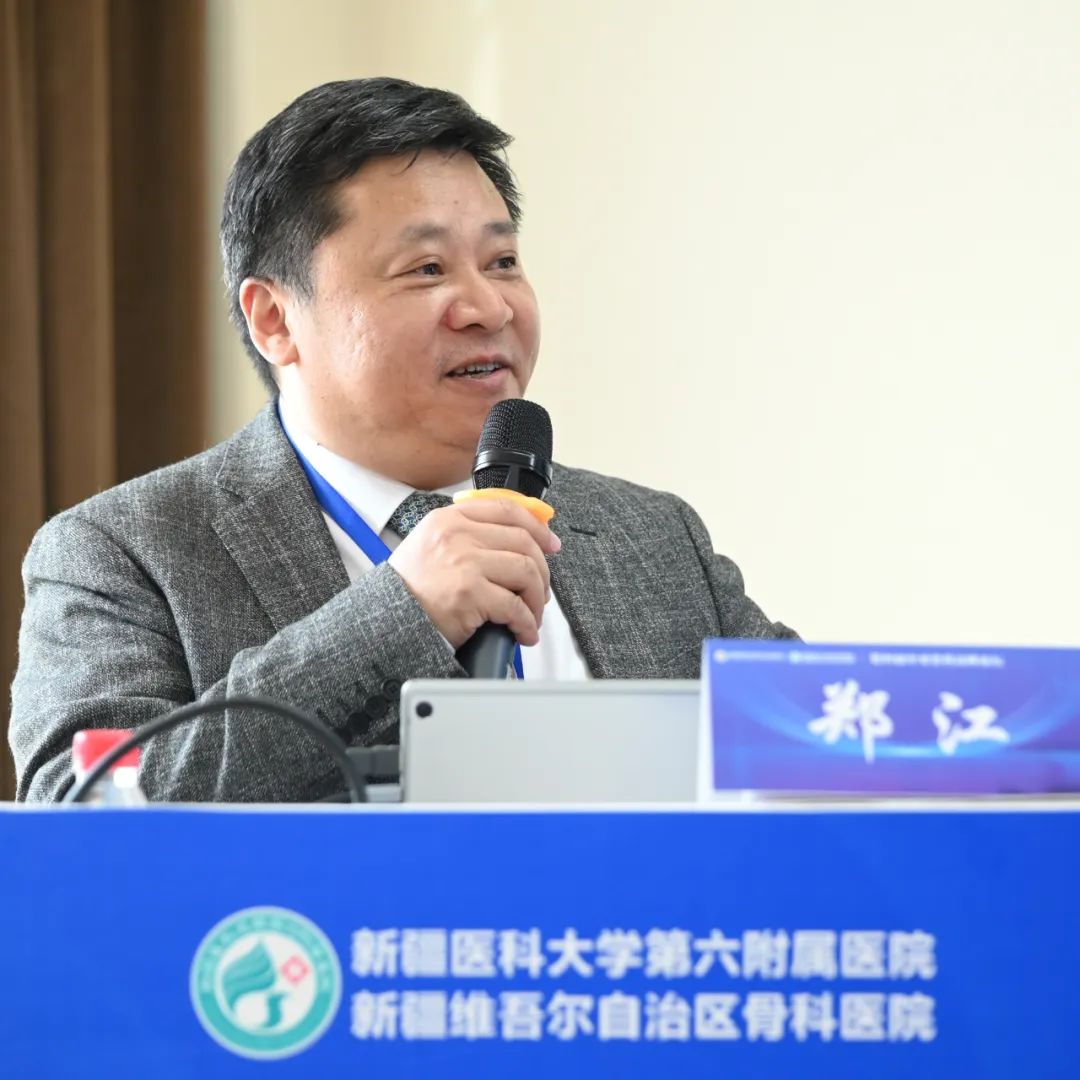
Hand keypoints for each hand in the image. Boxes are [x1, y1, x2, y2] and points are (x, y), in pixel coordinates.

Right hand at [388, 498, 561, 648]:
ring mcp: (464, 563)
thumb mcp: (431, 543)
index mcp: (450, 518)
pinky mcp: (469, 594)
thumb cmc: (409, 588)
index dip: (538, 527)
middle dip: (542, 572)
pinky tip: (522, 633)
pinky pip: (515, 607)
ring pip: (526, 572)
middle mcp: (458, 535)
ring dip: (537, 600)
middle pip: (524, 543)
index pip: (507, 510)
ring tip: (532, 616)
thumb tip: (519, 539)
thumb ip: (468, 533)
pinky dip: (526, 623)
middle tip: (541, 592)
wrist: (385, 618)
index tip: (551, 544)